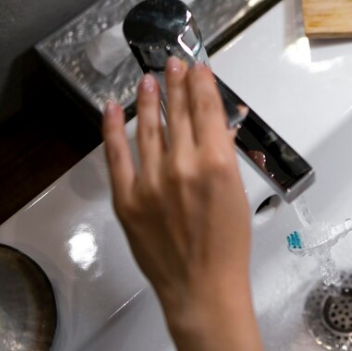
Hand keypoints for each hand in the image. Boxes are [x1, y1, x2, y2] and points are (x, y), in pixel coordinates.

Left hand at [102, 58, 251, 327]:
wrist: (202, 286)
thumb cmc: (228, 245)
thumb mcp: (238, 194)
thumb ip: (223, 157)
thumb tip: (216, 128)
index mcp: (216, 164)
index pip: (206, 110)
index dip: (201, 84)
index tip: (197, 67)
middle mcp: (182, 166)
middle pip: (178, 113)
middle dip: (176, 84)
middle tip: (173, 63)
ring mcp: (150, 181)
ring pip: (149, 128)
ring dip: (149, 99)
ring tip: (148, 78)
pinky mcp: (127, 198)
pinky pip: (117, 155)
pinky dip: (113, 129)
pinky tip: (114, 108)